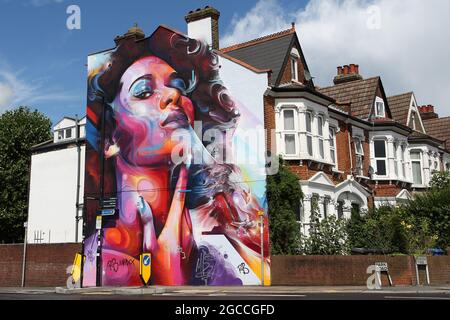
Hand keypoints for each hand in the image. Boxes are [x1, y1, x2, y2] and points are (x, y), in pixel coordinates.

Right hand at [137, 164, 192, 284]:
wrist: (176, 283)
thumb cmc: (160, 268)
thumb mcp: (148, 245)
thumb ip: (146, 222)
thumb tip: (141, 203)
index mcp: (173, 227)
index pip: (179, 198)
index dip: (182, 180)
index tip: (185, 166)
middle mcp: (186, 227)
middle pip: (183, 203)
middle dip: (181, 188)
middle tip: (178, 172)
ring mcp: (191, 233)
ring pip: (186, 212)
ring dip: (179, 204)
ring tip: (173, 198)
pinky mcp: (193, 239)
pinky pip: (187, 222)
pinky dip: (180, 216)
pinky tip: (172, 222)